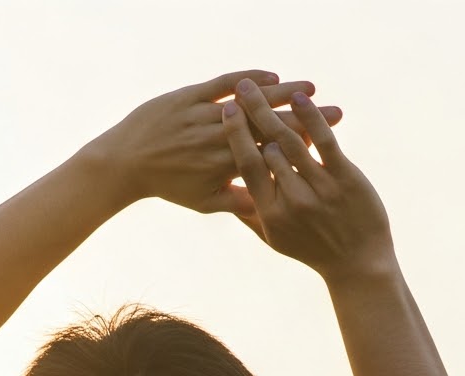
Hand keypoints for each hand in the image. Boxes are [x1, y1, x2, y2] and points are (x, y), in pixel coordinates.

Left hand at [85, 71, 344, 215]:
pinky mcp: (190, 96)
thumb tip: (270, 209)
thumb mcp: (204, 202)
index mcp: (225, 167)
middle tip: (338, 110)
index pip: (273, 153)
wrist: (126, 161)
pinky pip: (223, 83)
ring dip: (284, 93)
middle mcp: (217, 139)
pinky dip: (249, 79)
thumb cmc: (169, 186)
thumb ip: (238, 203)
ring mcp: (203, 115)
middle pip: (270, 125)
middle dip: (307, 117)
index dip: (303, 146)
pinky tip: (273, 77)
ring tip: (312, 89)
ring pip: (250, 102)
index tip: (328, 141)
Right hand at [221, 83, 394, 280]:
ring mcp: (319, 189)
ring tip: (258, 88)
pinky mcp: (344, 177)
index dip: (237, 138)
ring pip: (291, 142)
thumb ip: (251, 217)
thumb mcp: (277, 241)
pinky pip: (323, 140)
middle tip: (241, 90)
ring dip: (272, 111)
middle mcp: (292, 201)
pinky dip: (311, 117)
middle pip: (267, 149)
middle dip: (253, 117)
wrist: (358, 263)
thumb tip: (227, 198)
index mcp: (272, 214)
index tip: (227, 113)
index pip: (249, 168)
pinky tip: (299, 97)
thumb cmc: (313, 251)